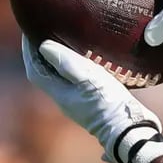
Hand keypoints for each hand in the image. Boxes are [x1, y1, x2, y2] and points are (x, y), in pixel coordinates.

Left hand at [22, 36, 162, 162]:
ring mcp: (81, 103)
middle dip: (45, 55)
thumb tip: (44, 46)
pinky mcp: (96, 103)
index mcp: (60, 94)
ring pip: (64, 79)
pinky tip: (90, 64)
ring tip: (68, 44)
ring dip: (62, 62)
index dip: (31, 51)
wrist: (131, 130)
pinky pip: (80, 83)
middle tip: (48, 35)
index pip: (36, 70)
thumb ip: (67, 63)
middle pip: (48, 74)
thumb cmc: (109, 105)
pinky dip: (79, 70)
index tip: (31, 32)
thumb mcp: (89, 80)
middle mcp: (67, 99)